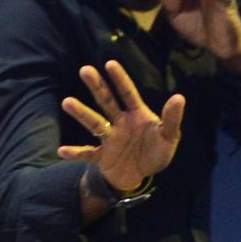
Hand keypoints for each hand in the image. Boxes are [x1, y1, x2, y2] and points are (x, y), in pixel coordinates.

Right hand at [59, 60, 184, 191]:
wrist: (140, 177)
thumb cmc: (155, 153)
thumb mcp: (169, 138)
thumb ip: (171, 119)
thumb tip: (178, 97)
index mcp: (136, 115)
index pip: (127, 93)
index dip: (119, 79)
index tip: (110, 64)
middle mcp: (119, 123)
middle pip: (106, 101)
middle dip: (97, 86)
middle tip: (85, 70)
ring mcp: (108, 139)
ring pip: (93, 123)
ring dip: (81, 113)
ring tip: (67, 102)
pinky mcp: (101, 157)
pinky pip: (86, 154)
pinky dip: (75, 153)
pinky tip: (62, 150)